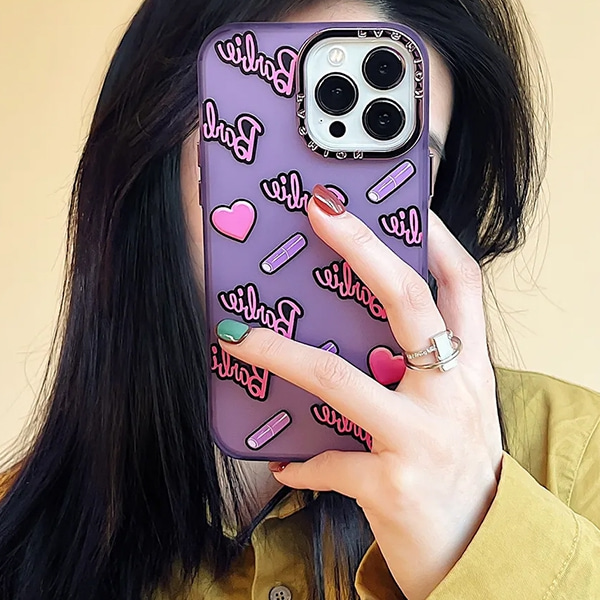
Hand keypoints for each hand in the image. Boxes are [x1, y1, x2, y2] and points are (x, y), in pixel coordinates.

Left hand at [217, 186, 502, 599]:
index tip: (407, 203)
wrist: (479, 551)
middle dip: (363, 248)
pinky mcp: (392, 483)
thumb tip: (357, 345)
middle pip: (408, 302)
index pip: (462, 285)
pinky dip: (298, 460)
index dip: (437, 238)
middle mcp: (453, 394)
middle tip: (321, 211)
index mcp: (468, 369)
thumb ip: (418, 373)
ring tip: (237, 337)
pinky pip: (326, 461)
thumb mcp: (453, 410)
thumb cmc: (457, 470)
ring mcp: (423, 437)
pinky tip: (281, 460)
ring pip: (339, 377)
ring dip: (280, 353)